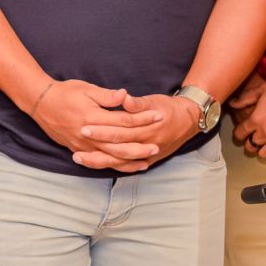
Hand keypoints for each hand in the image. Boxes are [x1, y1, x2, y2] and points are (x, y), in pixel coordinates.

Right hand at [30, 80, 162, 171]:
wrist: (40, 102)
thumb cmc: (64, 92)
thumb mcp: (86, 89)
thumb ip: (107, 95)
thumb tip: (126, 96)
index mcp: (93, 116)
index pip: (124, 120)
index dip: (143, 118)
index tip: (159, 115)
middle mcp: (88, 134)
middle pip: (120, 144)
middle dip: (140, 145)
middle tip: (158, 145)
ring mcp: (83, 145)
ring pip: (111, 157)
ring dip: (130, 159)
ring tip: (147, 160)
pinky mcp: (78, 149)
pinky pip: (100, 162)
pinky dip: (115, 165)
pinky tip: (126, 166)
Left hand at [74, 93, 198, 169]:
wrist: (189, 119)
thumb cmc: (168, 107)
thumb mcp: (154, 100)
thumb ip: (137, 103)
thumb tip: (124, 97)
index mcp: (147, 128)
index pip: (120, 131)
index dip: (102, 130)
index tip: (84, 127)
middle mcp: (147, 144)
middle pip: (118, 149)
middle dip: (96, 148)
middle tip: (75, 146)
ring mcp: (148, 154)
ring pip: (121, 161)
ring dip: (100, 161)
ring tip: (79, 158)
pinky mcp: (149, 159)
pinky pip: (128, 166)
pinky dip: (112, 167)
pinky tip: (97, 165)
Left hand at [232, 71, 265, 162]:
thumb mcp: (263, 90)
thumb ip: (246, 98)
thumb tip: (233, 103)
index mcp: (256, 119)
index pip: (240, 133)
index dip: (238, 134)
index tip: (240, 133)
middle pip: (251, 146)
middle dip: (250, 143)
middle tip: (253, 140)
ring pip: (264, 154)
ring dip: (263, 151)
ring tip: (265, 147)